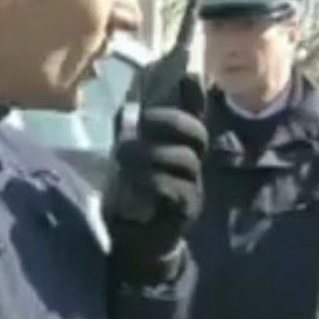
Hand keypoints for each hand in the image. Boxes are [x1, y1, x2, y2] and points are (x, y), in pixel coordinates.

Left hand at [104, 75, 208, 261]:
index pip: (195, 116)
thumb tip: (127, 105)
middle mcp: (193, 164)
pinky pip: (177, 189)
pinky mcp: (186, 210)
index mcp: (181, 147)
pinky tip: (135, 179)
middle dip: (170, 121)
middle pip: (196, 134)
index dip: (195, 97)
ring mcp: (193, 187)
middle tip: (141, 121)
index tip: (189, 76)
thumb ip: (131, 133)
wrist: (136, 242)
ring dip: (153, 152)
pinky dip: (154, 179)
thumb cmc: (132, 195)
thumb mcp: (129, 158)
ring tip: (122, 153)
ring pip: (186, 160)